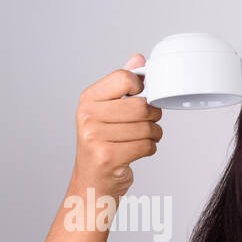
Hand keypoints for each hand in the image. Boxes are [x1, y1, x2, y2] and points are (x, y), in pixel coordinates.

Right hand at [70, 53, 163, 199]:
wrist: (92, 183)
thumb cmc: (104, 145)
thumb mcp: (108, 111)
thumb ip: (123, 85)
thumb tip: (138, 59)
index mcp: (88, 99)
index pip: (125, 78)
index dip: (143, 88)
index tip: (141, 97)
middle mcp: (88, 116)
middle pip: (142, 106)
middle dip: (153, 116)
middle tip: (149, 122)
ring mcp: (95, 137)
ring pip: (147, 127)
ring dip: (153, 135)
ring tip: (142, 138)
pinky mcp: (107, 157)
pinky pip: (146, 146)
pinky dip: (150, 148)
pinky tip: (138, 150)